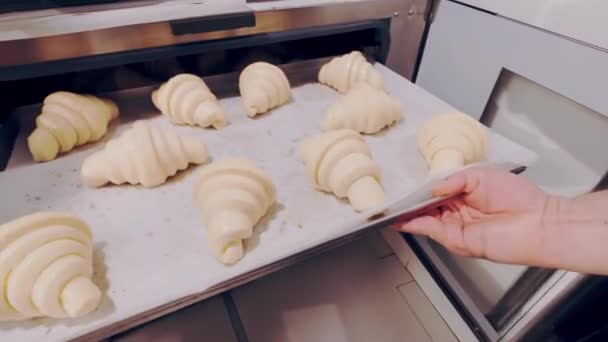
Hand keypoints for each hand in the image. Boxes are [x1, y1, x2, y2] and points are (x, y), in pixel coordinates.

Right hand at [394, 166, 551, 264]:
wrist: (537, 222)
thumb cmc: (518, 197)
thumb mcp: (480, 175)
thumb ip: (454, 179)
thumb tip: (433, 188)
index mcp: (463, 194)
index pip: (434, 192)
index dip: (419, 190)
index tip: (402, 187)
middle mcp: (457, 211)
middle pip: (425, 206)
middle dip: (408, 203)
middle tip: (390, 197)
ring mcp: (455, 226)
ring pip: (424, 219)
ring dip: (407, 214)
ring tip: (390, 207)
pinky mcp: (457, 240)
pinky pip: (431, 230)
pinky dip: (415, 225)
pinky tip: (402, 219)